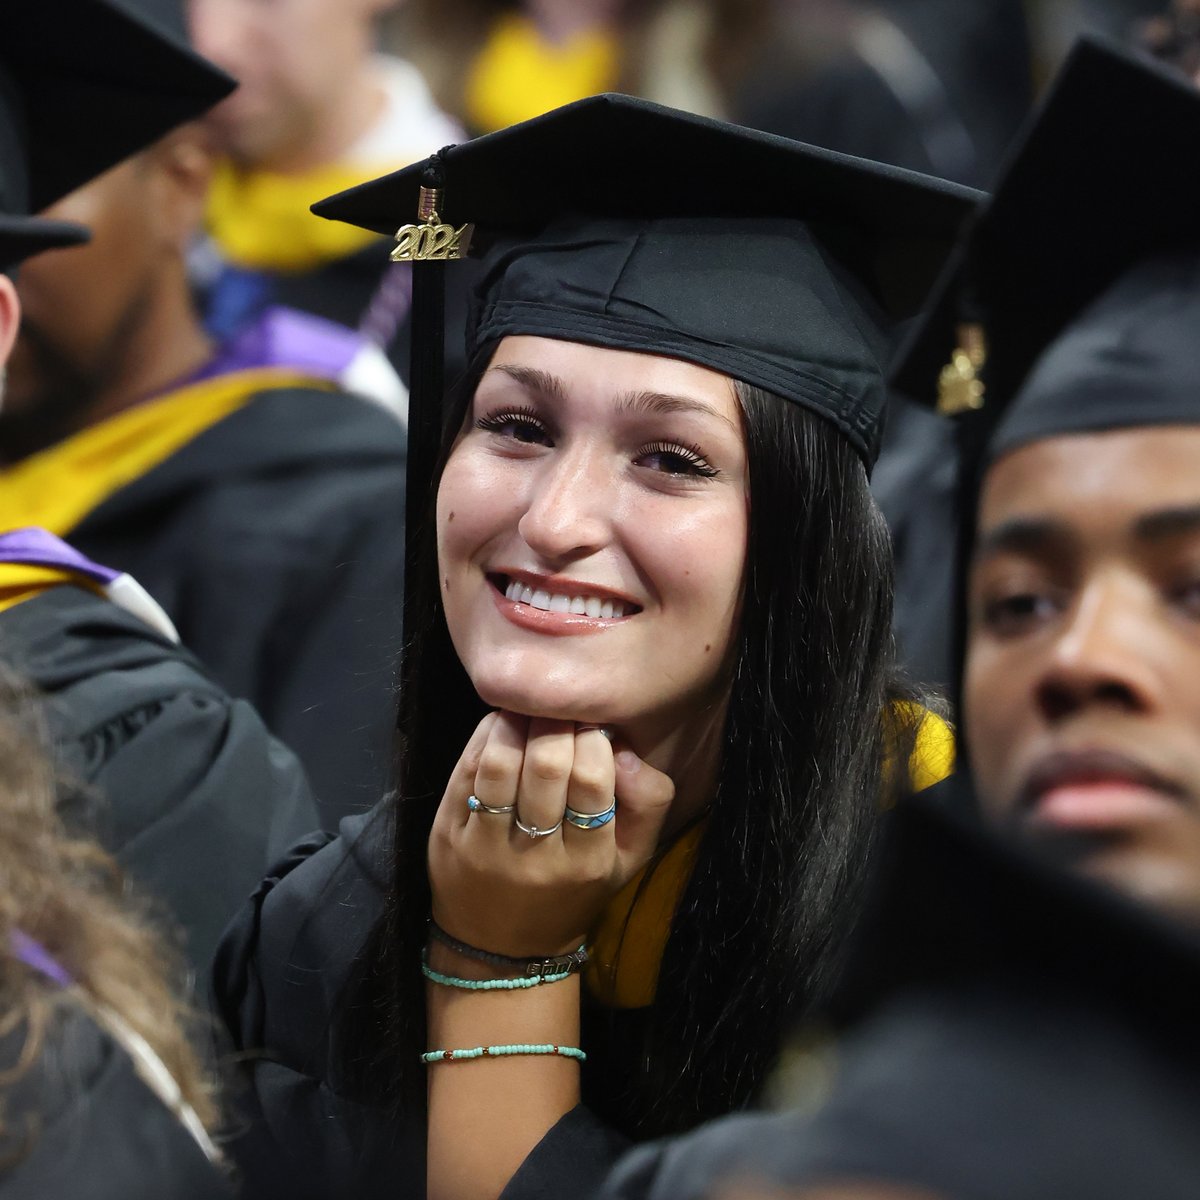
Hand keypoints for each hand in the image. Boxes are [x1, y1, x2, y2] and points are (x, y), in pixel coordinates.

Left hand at [428, 712, 673, 956]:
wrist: (501, 951)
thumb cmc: (573, 892)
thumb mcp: (630, 860)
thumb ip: (648, 802)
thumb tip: (624, 748)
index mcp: (588, 862)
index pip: (593, 781)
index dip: (593, 738)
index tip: (592, 724)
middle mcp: (537, 857)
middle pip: (546, 767)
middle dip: (555, 724)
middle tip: (560, 710)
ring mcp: (486, 847)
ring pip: (500, 764)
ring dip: (516, 723)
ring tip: (530, 710)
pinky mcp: (447, 835)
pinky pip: (465, 770)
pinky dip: (486, 736)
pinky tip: (501, 724)